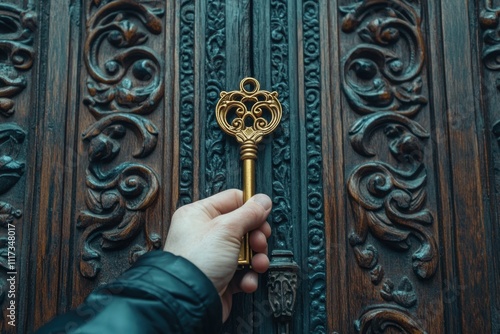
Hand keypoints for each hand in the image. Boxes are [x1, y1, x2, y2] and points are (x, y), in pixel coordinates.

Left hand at [164, 189, 271, 320]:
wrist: (190, 302)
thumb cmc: (197, 262)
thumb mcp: (226, 229)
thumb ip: (249, 212)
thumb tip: (263, 200)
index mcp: (199, 214)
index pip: (232, 200)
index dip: (251, 208)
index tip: (263, 217)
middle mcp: (205, 234)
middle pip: (243, 226)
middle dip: (256, 237)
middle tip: (259, 243)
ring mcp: (213, 257)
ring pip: (246, 251)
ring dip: (257, 258)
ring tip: (257, 265)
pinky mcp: (220, 277)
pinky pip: (242, 272)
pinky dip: (248, 277)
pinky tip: (246, 281)